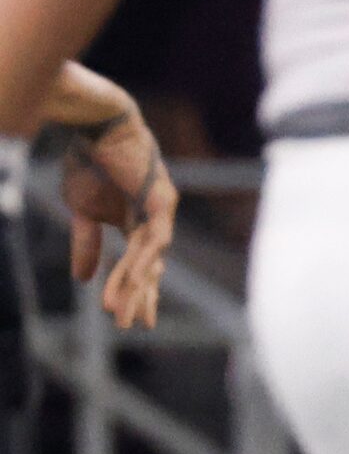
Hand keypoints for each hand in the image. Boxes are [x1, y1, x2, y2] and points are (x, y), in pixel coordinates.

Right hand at [62, 109, 174, 330]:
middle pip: (150, 268)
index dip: (135, 292)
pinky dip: (142, 260)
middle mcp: (153, 223)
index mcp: (135, 225)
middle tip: (136, 326)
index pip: (140, 266)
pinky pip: (153, 239)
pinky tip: (135, 282)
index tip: (127, 319)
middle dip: (141, 297)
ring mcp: (161, 214)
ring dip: (133, 285)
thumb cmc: (89, 161)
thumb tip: (82, 279)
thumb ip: (86, 244)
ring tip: (120, 310)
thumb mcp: (82, 210)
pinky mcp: (162, 202)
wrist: (96, 127)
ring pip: (149, 259)